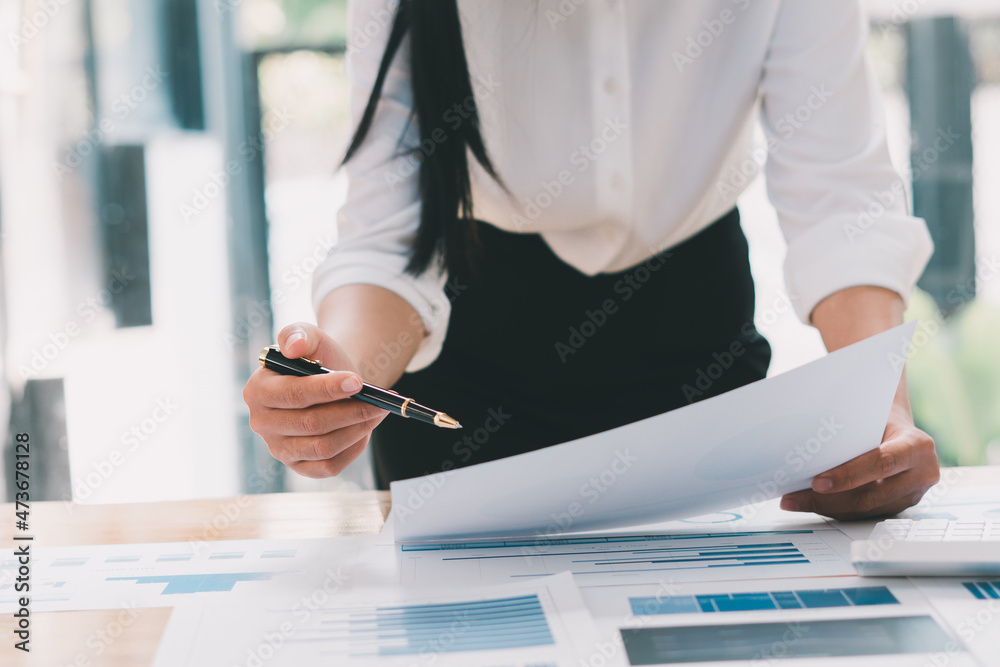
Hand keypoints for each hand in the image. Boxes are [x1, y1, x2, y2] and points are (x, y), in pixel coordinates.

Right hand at [243, 323, 388, 477]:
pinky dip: (353, 448)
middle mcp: (262, 423)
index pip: (293, 394)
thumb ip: (298, 334)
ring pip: (323, 447)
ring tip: (378, 411)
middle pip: (311, 424)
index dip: (327, 389)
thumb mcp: (309, 337)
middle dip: (351, 411)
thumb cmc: (317, 358)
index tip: (357, 381)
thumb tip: (293, 347)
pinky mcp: (299, 466)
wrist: (331, 380)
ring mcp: (279, 449)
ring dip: (357, 429)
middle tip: (379, 401)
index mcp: (257, 391)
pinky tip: (366, 428)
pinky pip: (329, 466)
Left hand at [780, 405, 939, 520]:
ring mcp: (912, 495)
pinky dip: (834, 509)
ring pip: (864, 510)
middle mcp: (921, 474)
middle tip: (794, 497)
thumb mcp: (869, 416)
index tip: (817, 482)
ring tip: (794, 500)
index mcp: (917, 446)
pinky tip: (811, 503)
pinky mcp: (898, 506)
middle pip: (870, 495)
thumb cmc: (879, 417)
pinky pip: (863, 513)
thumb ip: (848, 431)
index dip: (848, 476)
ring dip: (825, 507)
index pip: (881, 463)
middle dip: (826, 499)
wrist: (897, 427)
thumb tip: (805, 446)